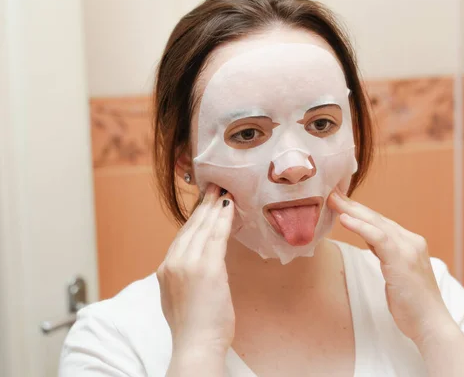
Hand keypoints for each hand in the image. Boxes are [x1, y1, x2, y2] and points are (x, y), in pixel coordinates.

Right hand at [158, 184, 234, 361]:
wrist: (195, 345)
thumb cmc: (193, 328)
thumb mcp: (178, 297)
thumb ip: (184, 277)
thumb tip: (197, 266)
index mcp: (165, 270)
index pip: (181, 236)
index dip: (194, 218)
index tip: (203, 204)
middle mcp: (173, 263)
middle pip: (191, 227)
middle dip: (204, 205)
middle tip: (214, 187)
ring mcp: (188, 264)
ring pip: (203, 228)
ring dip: (215, 207)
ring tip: (224, 191)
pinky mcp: (207, 268)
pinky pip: (217, 236)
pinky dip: (224, 219)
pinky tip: (230, 208)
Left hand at [328, 188, 454, 343]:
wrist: (431, 324)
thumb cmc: (412, 304)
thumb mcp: (396, 272)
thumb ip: (386, 254)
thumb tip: (370, 240)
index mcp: (410, 243)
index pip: (381, 222)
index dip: (360, 211)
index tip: (340, 201)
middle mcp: (411, 241)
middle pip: (376, 218)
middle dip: (352, 205)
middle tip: (332, 192)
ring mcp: (408, 249)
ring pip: (376, 223)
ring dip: (352, 210)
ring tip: (333, 199)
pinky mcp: (402, 259)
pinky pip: (377, 237)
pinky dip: (360, 226)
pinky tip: (344, 219)